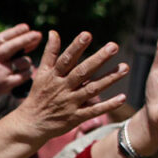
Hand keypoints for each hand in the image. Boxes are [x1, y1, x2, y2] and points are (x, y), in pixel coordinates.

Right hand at [0, 24, 43, 122]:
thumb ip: (11, 45)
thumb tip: (35, 38)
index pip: (4, 37)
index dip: (16, 31)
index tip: (26, 27)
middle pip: (12, 46)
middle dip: (26, 39)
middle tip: (38, 35)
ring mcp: (0, 71)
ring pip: (23, 61)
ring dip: (28, 62)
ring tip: (23, 65)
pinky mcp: (6, 83)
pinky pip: (25, 74)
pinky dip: (28, 72)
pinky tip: (24, 73)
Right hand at [10, 30, 129, 143]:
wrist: (31, 124)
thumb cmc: (38, 95)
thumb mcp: (41, 73)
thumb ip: (50, 53)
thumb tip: (53, 32)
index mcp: (54, 76)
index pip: (66, 59)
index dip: (76, 47)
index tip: (87, 34)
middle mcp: (63, 88)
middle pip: (82, 72)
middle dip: (98, 59)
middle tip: (114, 46)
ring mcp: (70, 103)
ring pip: (92, 89)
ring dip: (109, 79)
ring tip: (125, 67)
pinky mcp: (76, 117)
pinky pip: (94, 111)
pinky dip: (108, 105)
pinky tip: (122, 98)